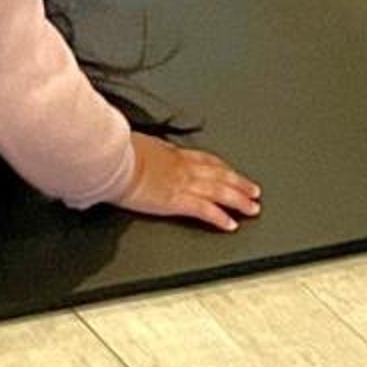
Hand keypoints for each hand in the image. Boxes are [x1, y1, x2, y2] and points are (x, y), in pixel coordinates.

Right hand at [115, 135, 261, 230]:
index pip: (205, 160)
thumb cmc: (117, 150)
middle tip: (254, 192)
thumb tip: (141, 148)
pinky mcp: (176, 201)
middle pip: (219, 176)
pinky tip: (231, 224)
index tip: (232, 173)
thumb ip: (145, 148)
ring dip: (239, 200)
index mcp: (171, 152)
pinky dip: (220, 217)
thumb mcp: (135, 141)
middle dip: (239, 184)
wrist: (111, 159)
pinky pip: (205, 210)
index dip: (223, 168)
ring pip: (220, 192)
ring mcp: (182, 183)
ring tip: (252, 208)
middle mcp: (182, 167)